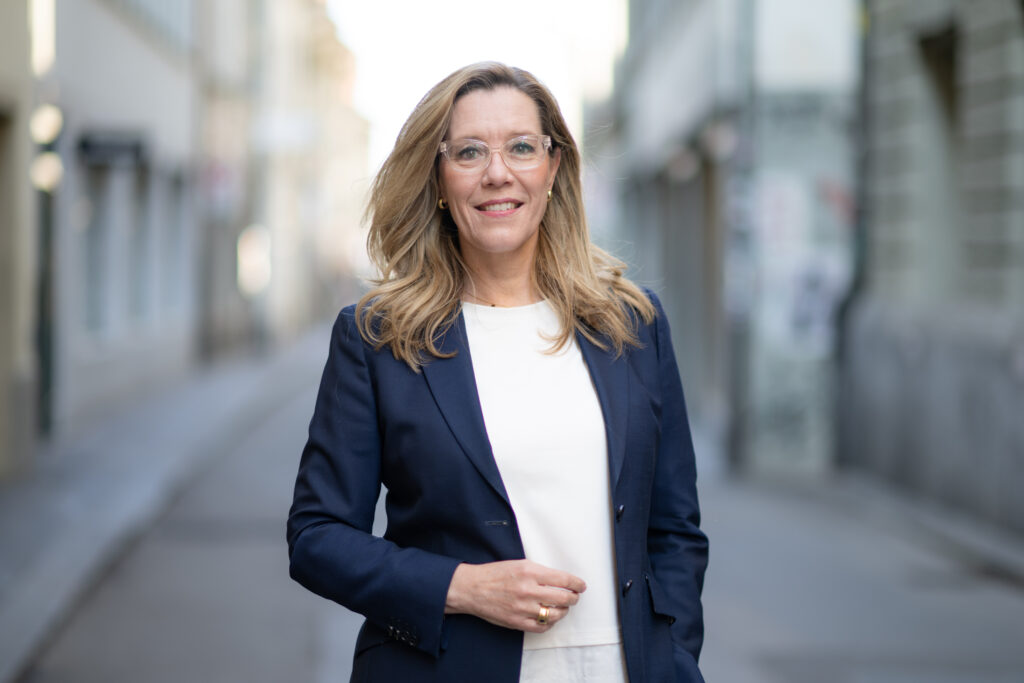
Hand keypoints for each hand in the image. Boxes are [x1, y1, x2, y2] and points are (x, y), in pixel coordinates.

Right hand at [444, 560, 586, 632]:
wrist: (472, 588)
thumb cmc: (494, 574)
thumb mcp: (519, 564)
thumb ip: (540, 572)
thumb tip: (561, 580)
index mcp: (530, 572)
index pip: (564, 580)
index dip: (577, 584)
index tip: (581, 586)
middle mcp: (528, 590)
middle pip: (564, 598)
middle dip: (573, 598)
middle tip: (574, 597)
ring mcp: (523, 608)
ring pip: (555, 614)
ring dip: (563, 611)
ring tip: (562, 608)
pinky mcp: (517, 622)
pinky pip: (542, 627)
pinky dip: (549, 623)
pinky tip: (549, 618)